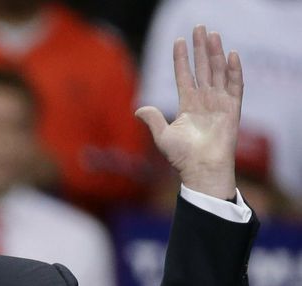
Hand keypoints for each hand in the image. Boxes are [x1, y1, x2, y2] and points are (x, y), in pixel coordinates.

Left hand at [136, 25, 242, 199]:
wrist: (200, 169)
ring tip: (212, 35)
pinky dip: (234, 71)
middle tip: (199, 28)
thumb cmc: (182, 157)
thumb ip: (152, 120)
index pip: (184, 75)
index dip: (181, 58)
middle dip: (201, 48)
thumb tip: (138, 109)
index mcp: (188, 104)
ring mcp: (219, 103)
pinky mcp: (232, 109)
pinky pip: (235, 86)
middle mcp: (204, 100)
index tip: (178, 41)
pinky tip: (231, 55)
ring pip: (218, 72)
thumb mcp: (162, 136)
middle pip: (203, 68)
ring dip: (216, 53)